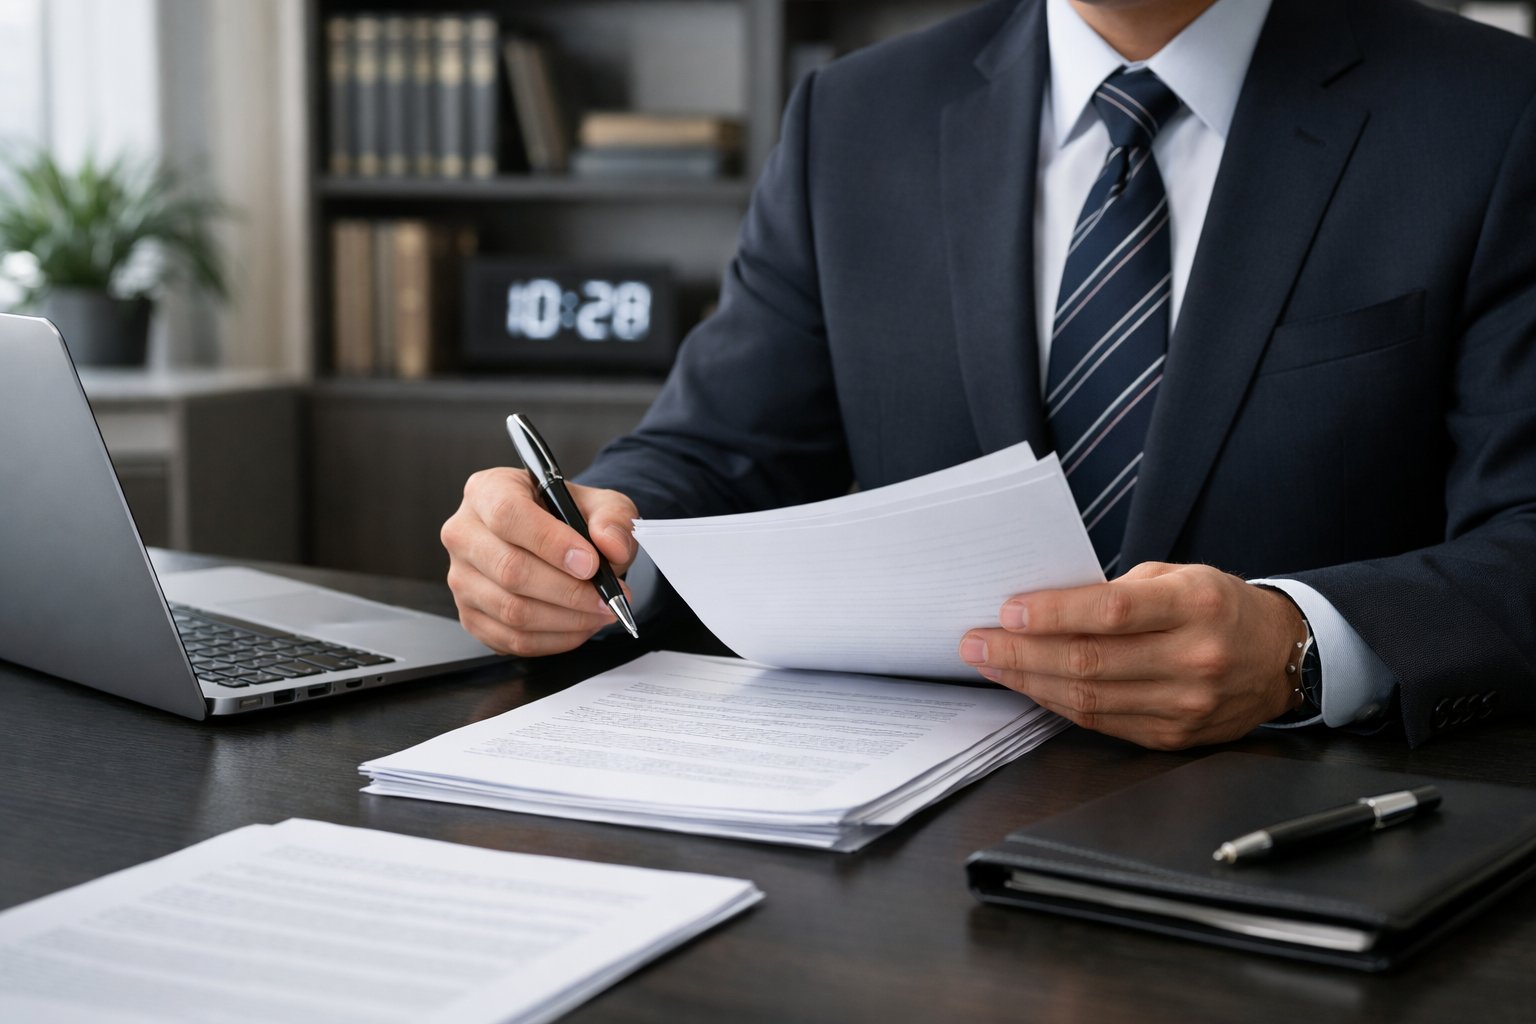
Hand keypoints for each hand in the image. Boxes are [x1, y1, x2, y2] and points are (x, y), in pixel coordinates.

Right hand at [441, 467, 638, 655]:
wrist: (556, 541)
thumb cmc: (568, 517)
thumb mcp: (600, 503)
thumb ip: (612, 518)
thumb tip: (611, 545)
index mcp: (487, 491)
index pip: (508, 515)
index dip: (551, 543)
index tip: (590, 563)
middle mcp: (464, 534)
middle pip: (510, 570)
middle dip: (569, 590)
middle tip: (608, 597)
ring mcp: (461, 579)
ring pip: (512, 611)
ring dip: (567, 619)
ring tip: (601, 612)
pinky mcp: (471, 616)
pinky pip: (512, 639)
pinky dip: (554, 639)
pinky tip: (579, 626)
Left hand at [958, 563, 1305, 749]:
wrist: (1279, 657)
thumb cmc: (1218, 606)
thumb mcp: (1180, 576)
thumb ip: (1118, 591)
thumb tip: (1044, 606)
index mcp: (1196, 606)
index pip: (1112, 612)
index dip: (1054, 614)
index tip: (1008, 610)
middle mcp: (1194, 658)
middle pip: (1090, 662)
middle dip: (1021, 653)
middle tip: (976, 643)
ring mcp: (1185, 704)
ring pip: (1088, 697)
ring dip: (1029, 680)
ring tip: (990, 664)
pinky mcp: (1173, 735)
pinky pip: (1100, 720)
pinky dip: (1057, 702)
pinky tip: (1029, 685)